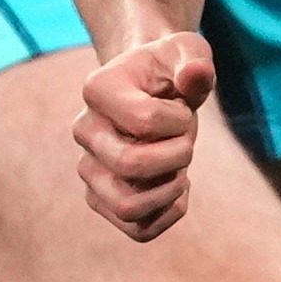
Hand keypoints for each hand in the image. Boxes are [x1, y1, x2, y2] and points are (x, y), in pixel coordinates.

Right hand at [75, 31, 214, 239]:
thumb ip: (194, 61)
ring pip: (129, 208)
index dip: (181, 119)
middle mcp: (84, 130)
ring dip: (170, 191)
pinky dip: (168, 214)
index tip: (182, 107)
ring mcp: (89, 169)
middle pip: (132, 165)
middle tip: (187, 139)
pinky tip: (177, 187)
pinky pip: (139, 229)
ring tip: (180, 169)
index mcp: (97, 88)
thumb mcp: (187, 52)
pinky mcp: (102, 199)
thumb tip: (196, 75)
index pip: (146, 120)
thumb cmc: (170, 67)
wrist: (151, 86)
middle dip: (178, 154)